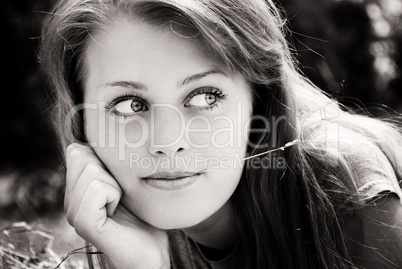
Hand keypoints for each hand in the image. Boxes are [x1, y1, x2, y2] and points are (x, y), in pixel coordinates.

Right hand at [64, 143, 169, 268]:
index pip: (77, 151)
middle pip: (81, 155)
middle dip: (110, 169)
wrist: (152, 251)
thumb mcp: (124, 183)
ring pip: (92, 171)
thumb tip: (95, 140)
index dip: (103, 159)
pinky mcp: (86, 224)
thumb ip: (108, 165)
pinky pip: (97, 189)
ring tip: (119, 204)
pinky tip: (117, 211)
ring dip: (116, 184)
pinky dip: (114, 194)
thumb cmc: (143, 216)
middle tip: (120, 194)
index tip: (118, 181)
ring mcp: (75, 213)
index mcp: (77, 190)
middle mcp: (71, 201)